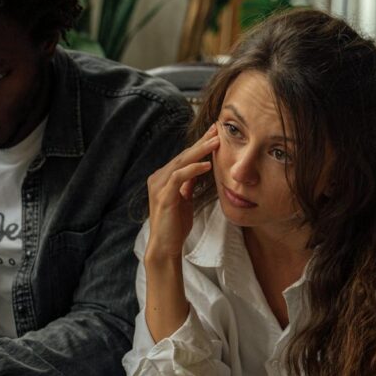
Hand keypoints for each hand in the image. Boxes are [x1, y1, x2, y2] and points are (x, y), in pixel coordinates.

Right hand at [145, 124, 218, 260]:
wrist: (165, 246)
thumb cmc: (175, 225)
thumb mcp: (183, 200)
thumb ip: (187, 184)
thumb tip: (198, 169)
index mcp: (163, 178)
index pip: (184, 157)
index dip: (199, 144)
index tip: (215, 133)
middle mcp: (158, 178)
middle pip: (183, 155)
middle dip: (201, 142)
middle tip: (217, 129)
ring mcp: (159, 186)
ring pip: (181, 162)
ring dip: (200, 151)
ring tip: (217, 142)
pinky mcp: (163, 196)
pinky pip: (179, 177)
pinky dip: (193, 169)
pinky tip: (207, 164)